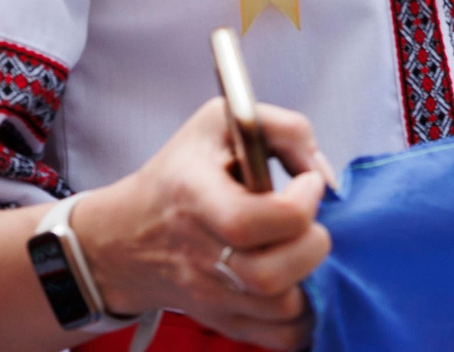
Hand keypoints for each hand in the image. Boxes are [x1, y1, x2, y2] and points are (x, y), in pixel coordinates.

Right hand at [65, 99, 336, 347]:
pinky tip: (300, 280)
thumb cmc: (181, 173)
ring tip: (300, 247)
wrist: (130, 236)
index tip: (308, 184)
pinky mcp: (223, 322)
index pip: (247, 221)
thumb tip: (323, 176)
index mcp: (193, 197)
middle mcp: (198, 254)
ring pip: (281, 309)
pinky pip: (281, 338)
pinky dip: (304, 316)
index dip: (296, 204)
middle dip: (311, 246)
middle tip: (308, 222)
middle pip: (268, 277)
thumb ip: (285, 130)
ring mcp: (210, 296)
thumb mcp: (220, 123)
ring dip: (309, 277)